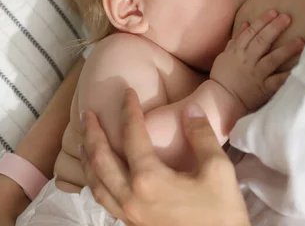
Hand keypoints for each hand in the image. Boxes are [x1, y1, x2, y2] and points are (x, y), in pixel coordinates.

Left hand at [80, 89, 250, 225]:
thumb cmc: (221, 213)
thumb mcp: (218, 170)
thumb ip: (202, 136)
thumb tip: (190, 109)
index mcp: (149, 180)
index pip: (132, 136)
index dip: (128, 110)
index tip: (127, 92)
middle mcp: (131, 197)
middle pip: (100, 160)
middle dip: (91, 134)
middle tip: (87, 113)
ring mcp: (128, 215)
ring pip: (95, 183)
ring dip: (86, 158)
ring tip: (83, 141)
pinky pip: (103, 200)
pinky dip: (94, 182)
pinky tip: (98, 176)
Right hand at [210, 9, 303, 110]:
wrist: (221, 99)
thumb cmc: (223, 77)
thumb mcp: (225, 55)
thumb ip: (236, 40)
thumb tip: (246, 24)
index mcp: (238, 51)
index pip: (251, 33)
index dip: (262, 21)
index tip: (274, 12)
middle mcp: (248, 60)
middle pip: (262, 41)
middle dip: (275, 28)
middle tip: (287, 18)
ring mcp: (256, 74)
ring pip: (272, 58)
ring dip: (287, 49)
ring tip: (300, 41)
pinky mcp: (263, 88)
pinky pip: (277, 81)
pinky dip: (287, 76)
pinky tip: (298, 69)